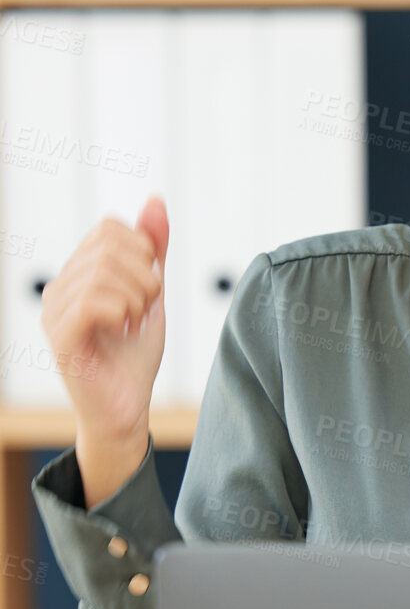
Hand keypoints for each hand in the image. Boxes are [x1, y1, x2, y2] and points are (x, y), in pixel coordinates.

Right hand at [40, 196, 168, 441]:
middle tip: (145, 308)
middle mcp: (59, 287)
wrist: (126, 408)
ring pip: (104, 272)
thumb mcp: (152, 294)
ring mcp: (55, 312)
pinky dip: (122, 311)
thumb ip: (153, 250)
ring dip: (138, 296)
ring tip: (134, 321)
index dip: (143, 249)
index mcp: (78, 274)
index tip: (150, 285)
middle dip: (146, 274)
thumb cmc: (133, 355)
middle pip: (110, 245)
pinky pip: (93, 301)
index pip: (110, 228)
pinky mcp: (61, 337)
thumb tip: (155, 199)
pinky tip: (123, 328)